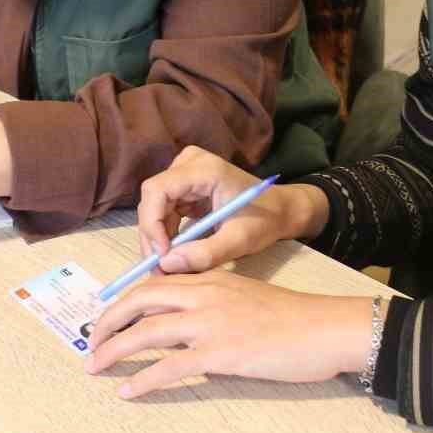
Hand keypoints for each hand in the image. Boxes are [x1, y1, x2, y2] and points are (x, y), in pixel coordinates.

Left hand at [84, 271, 374, 398]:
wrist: (326, 327)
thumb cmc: (295, 318)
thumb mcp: (247, 297)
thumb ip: (216, 303)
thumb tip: (189, 324)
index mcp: (211, 279)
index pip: (155, 283)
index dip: (126, 300)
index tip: (109, 317)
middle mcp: (205, 294)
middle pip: (140, 300)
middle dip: (108, 321)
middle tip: (91, 341)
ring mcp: (211, 323)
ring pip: (147, 331)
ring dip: (114, 349)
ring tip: (95, 367)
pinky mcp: (221, 353)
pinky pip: (170, 366)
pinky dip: (143, 379)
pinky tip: (128, 392)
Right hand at [135, 146, 328, 273]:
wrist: (280, 209)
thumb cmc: (265, 220)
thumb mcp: (239, 241)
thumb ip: (205, 254)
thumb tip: (166, 265)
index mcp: (205, 169)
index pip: (158, 190)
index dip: (152, 223)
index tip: (162, 255)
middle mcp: (189, 163)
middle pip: (152, 199)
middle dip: (153, 235)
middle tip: (160, 269)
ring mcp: (185, 172)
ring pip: (154, 207)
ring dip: (158, 238)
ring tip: (167, 267)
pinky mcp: (185, 185)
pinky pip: (164, 210)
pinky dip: (166, 234)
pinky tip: (174, 255)